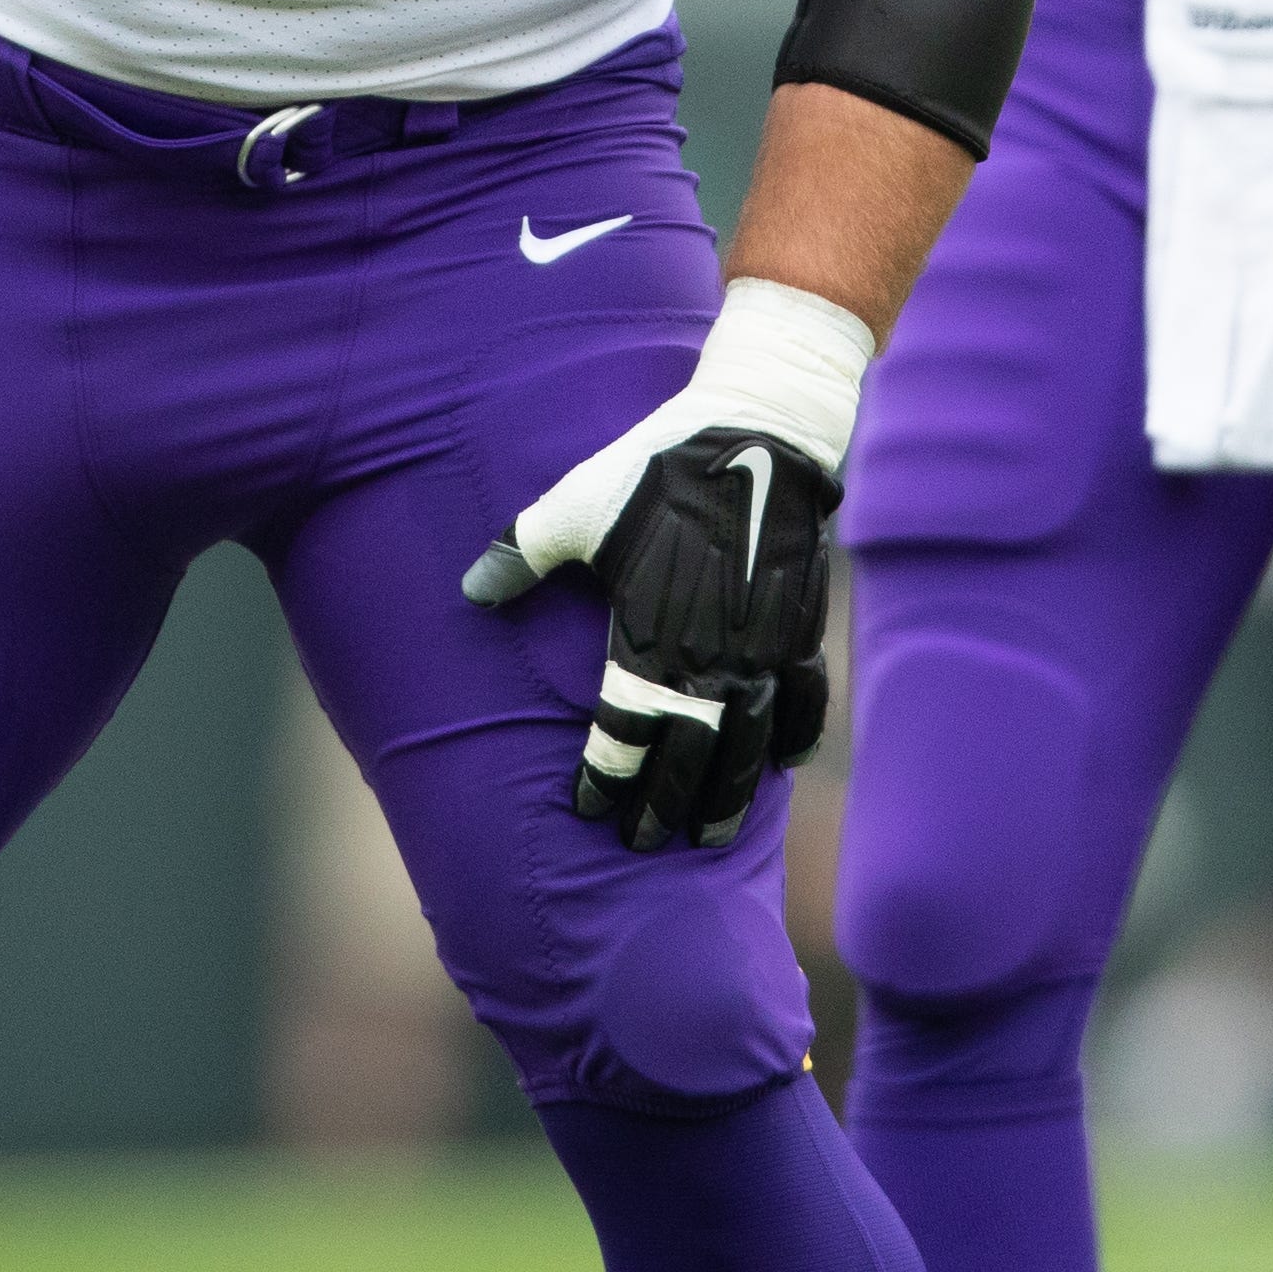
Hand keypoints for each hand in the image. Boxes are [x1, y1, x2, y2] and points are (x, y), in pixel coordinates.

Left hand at [460, 276, 869, 848]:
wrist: (761, 430)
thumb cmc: (658, 466)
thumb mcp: (576, 504)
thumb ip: (522, 552)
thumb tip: (470, 589)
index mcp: (648, 638)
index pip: (622, 734)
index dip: (605, 776)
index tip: (588, 807)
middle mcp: (709, 660)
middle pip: (686, 757)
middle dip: (661, 804)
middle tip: (642, 842)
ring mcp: (762, 651)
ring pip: (746, 747)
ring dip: (727, 796)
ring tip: (709, 835)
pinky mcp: (802, 630)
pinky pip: (803, 703)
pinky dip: (793, 739)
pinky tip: (781, 766)